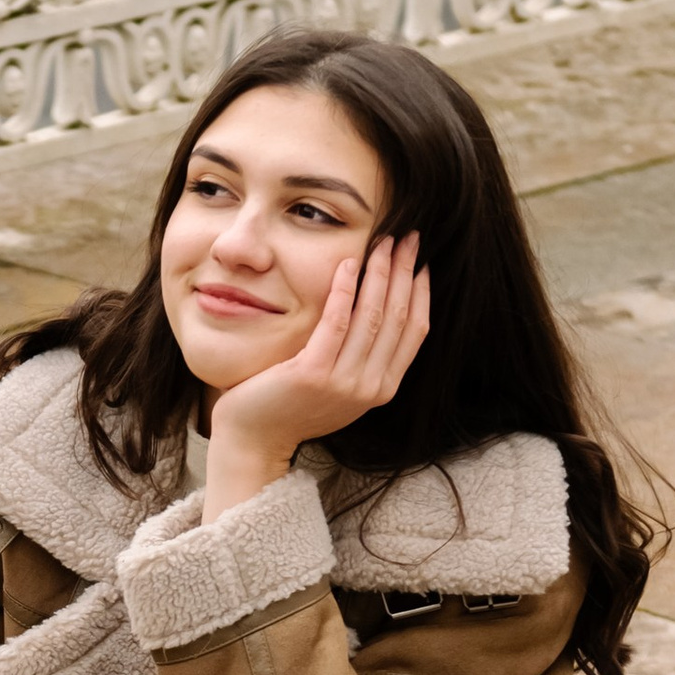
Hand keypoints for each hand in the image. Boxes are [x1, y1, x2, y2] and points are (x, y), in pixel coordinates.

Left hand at [201, 233, 429, 521]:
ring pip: (372, 315)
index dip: (420, 292)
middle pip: (398, 317)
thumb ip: (362, 355)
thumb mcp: (339, 383)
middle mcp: (370, 387)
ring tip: (382, 241)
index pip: (415, 331)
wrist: (254, 438)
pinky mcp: (313, 374)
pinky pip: (336, 323)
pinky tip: (346, 264)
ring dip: (379, 273)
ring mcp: (343, 383)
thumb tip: (379, 307)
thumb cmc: (291, 405)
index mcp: (383, 388)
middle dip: (404, 271)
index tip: (419, 260)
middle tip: (407, 236)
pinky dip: (344, 290)